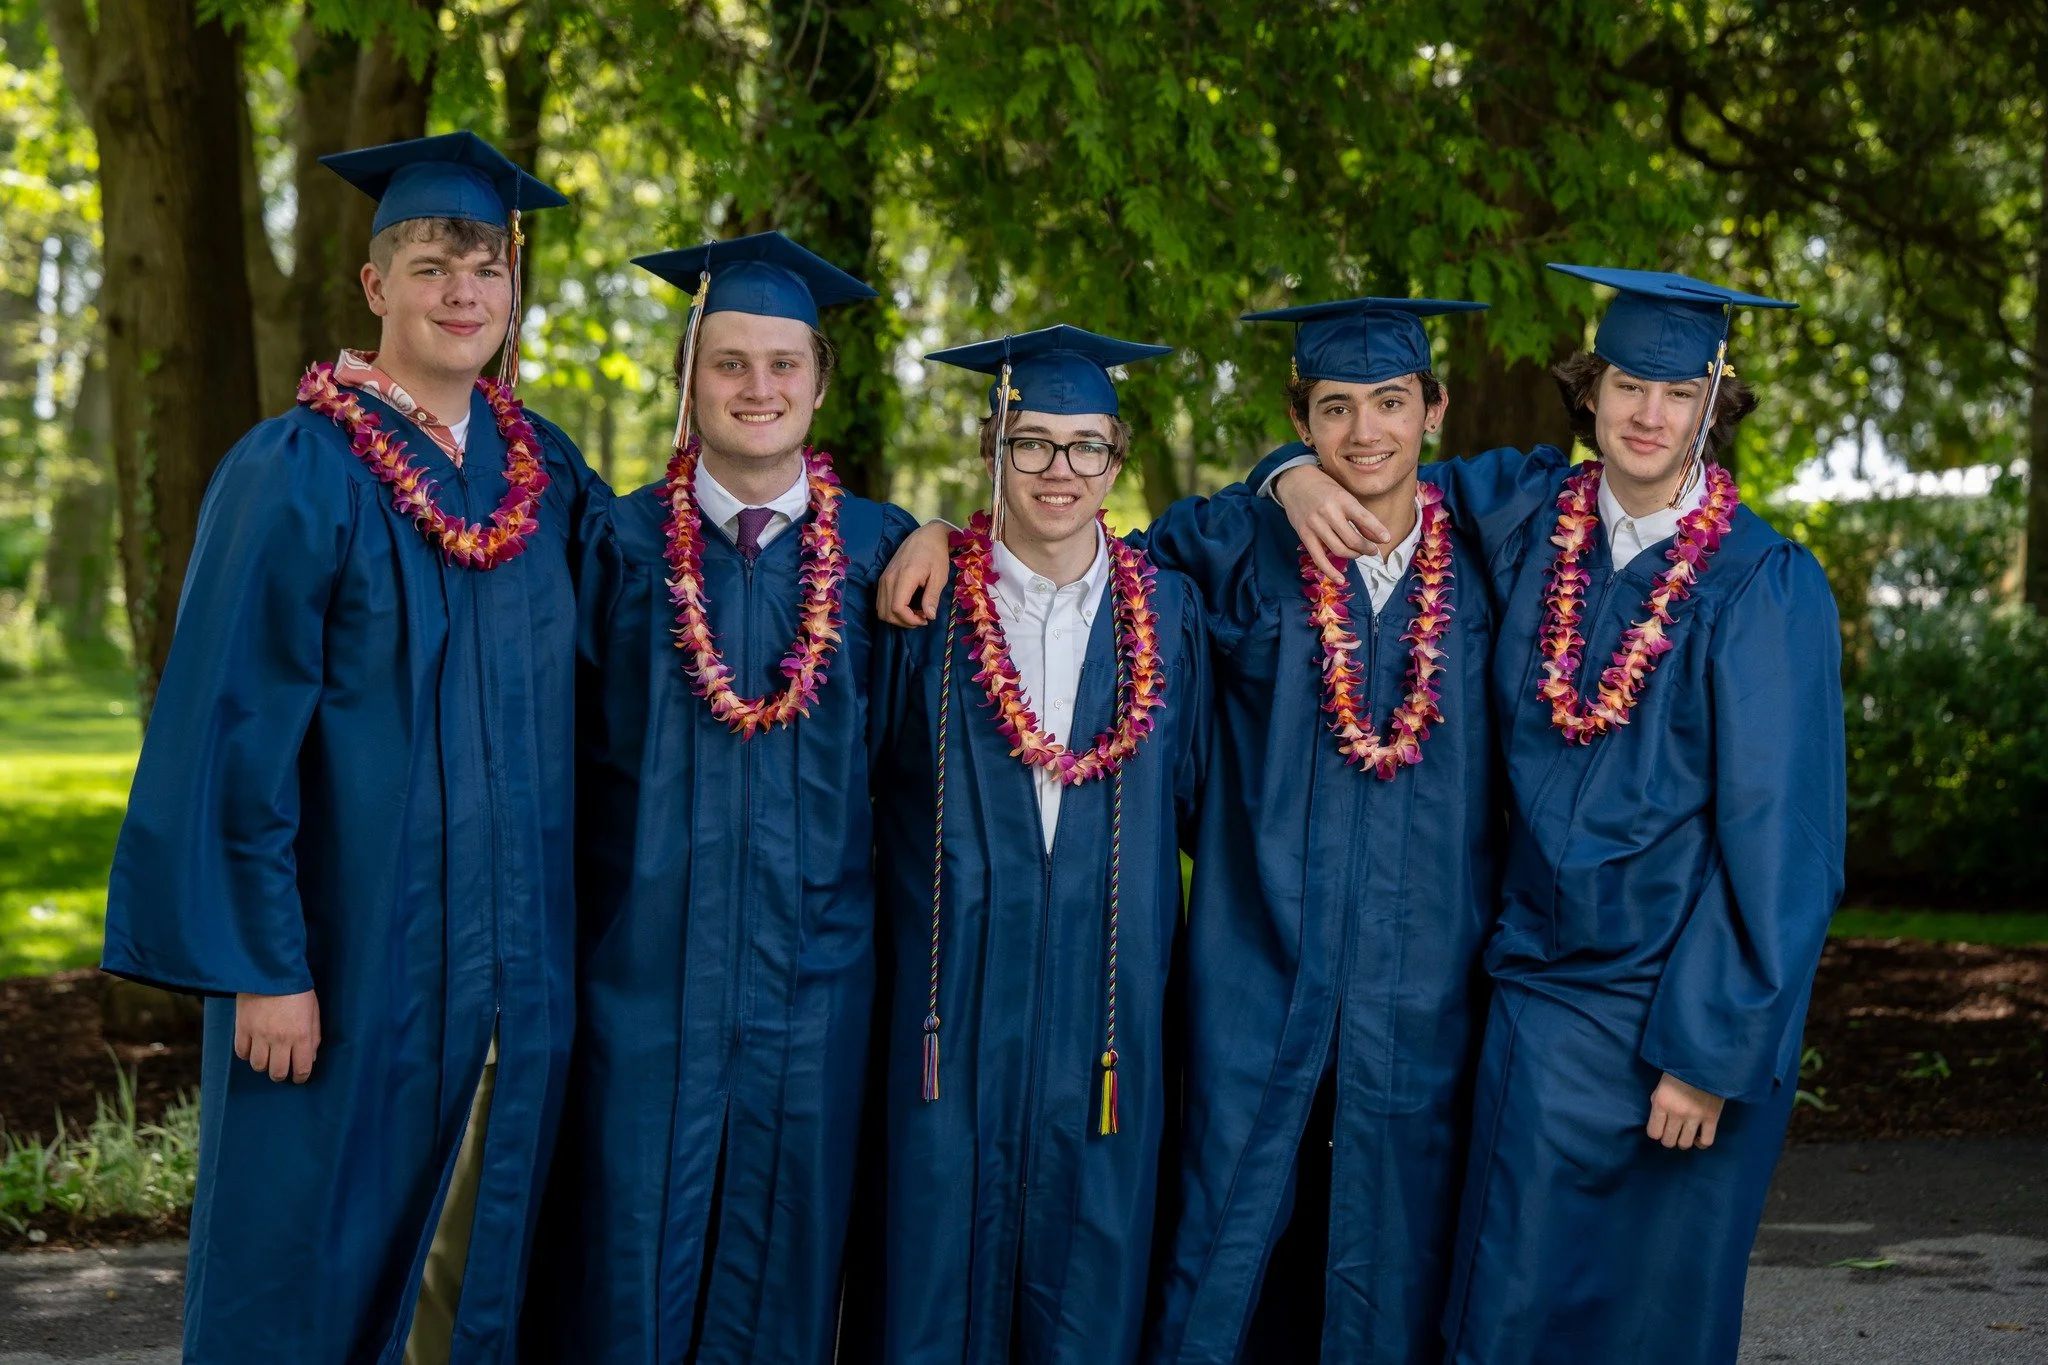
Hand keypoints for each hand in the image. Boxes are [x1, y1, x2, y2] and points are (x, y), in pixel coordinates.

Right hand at [234, 990, 320, 1082]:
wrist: (271, 970)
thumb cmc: (297, 989)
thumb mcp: (314, 1010)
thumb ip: (314, 1036)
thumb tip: (310, 1058)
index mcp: (301, 1034)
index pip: (302, 1068)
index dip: (301, 1077)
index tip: (299, 1077)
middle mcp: (280, 1039)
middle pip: (278, 1073)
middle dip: (281, 1074)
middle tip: (282, 1069)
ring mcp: (259, 1034)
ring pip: (258, 1066)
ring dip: (264, 1065)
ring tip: (268, 1057)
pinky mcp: (242, 1028)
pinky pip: (242, 1053)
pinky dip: (247, 1054)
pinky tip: (254, 1047)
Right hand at [877, 521, 954, 626]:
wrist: (926, 536)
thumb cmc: (936, 554)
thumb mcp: (939, 576)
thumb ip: (932, 597)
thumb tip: (929, 616)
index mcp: (904, 577)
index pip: (897, 608)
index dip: (910, 620)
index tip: (925, 619)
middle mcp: (889, 579)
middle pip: (886, 612)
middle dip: (904, 622)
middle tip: (922, 618)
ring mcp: (884, 578)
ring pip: (881, 609)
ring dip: (897, 618)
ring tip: (915, 613)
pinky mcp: (883, 578)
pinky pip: (881, 601)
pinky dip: (892, 610)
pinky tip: (908, 606)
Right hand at [1272, 464, 1390, 579]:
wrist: (1295, 482)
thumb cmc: (1325, 488)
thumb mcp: (1344, 495)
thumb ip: (1360, 516)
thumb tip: (1379, 538)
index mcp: (1342, 499)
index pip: (1364, 518)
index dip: (1377, 530)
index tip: (1386, 539)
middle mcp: (1328, 512)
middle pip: (1352, 539)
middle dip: (1366, 548)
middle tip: (1372, 551)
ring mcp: (1315, 524)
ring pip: (1338, 549)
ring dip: (1353, 556)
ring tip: (1358, 554)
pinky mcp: (1304, 534)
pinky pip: (1319, 557)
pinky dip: (1330, 571)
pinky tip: (1340, 580)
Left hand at [1645, 1072, 1723, 1149]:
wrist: (1704, 1063)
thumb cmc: (1678, 1072)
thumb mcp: (1661, 1087)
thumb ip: (1658, 1105)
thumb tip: (1658, 1123)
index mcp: (1661, 1104)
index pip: (1653, 1133)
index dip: (1656, 1132)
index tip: (1660, 1128)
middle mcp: (1677, 1113)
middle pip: (1668, 1141)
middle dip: (1668, 1138)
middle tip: (1672, 1131)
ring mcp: (1695, 1117)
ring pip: (1685, 1144)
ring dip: (1683, 1141)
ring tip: (1684, 1134)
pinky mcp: (1712, 1118)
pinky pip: (1706, 1141)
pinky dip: (1701, 1143)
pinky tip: (1698, 1137)